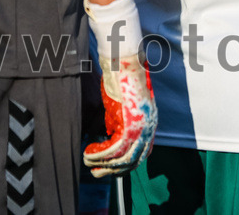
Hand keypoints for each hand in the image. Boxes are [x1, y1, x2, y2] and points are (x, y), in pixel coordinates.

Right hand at [83, 53, 157, 177]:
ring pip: (123, 158)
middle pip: (133, 160)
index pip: (143, 153)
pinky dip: (100, 155)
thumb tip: (109, 139)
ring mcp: (142, 126)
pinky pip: (115, 148)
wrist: (124, 64)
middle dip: (113, 171)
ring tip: (88, 162)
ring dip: (103, 164)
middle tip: (96, 173)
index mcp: (149, 122)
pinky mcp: (132, 123)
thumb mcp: (120, 108)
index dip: (126, 165)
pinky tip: (89, 153)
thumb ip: (117, 124)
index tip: (111, 170)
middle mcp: (149, 126)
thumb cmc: (120, 82)